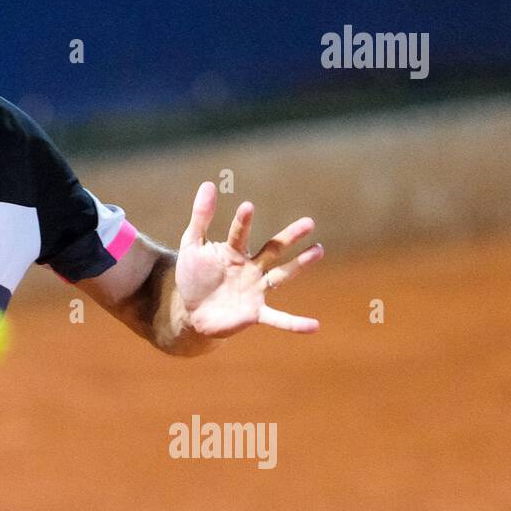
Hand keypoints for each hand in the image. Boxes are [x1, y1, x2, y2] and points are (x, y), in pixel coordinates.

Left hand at [175, 181, 323, 337]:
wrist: (191, 312)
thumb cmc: (194, 276)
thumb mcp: (192, 246)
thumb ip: (200, 217)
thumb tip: (209, 184)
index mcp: (234, 252)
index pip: (239, 234)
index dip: (242, 222)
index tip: (247, 206)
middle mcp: (251, 269)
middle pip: (273, 250)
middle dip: (289, 237)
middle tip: (308, 223)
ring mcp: (255, 290)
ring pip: (281, 276)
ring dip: (300, 265)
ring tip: (318, 250)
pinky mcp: (255, 314)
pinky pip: (279, 319)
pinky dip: (295, 323)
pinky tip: (314, 326)